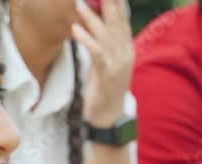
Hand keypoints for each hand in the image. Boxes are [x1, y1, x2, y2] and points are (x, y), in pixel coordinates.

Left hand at [73, 0, 134, 126]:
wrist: (108, 115)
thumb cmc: (103, 87)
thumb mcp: (105, 62)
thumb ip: (104, 43)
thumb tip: (94, 23)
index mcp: (126, 49)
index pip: (122, 20)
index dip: (117, 2)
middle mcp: (125, 53)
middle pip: (117, 22)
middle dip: (109, 2)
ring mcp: (118, 64)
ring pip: (105, 36)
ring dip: (91, 18)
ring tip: (78, 3)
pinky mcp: (107, 75)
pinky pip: (97, 53)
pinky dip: (86, 40)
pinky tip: (75, 30)